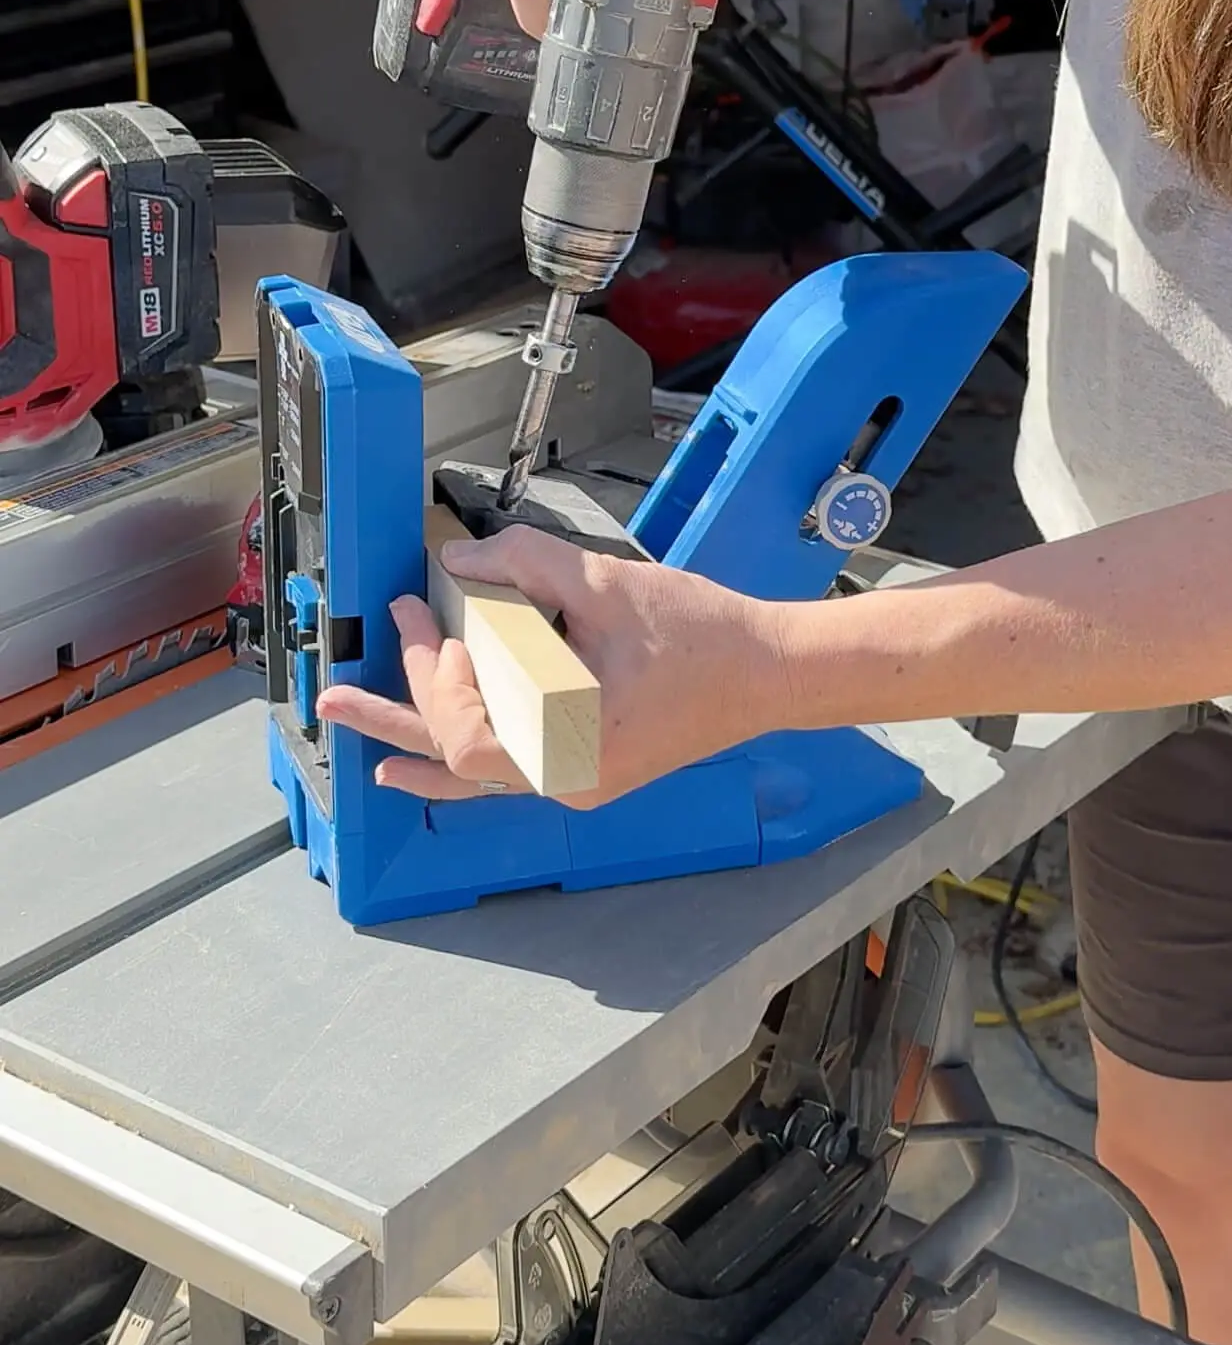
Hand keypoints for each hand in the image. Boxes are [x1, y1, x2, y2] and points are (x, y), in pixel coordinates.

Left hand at [316, 529, 788, 807]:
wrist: (770, 673)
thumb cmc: (703, 638)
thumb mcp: (607, 586)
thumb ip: (525, 566)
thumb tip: (456, 562)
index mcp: (571, 745)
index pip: (466, 736)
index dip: (436, 683)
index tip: (433, 626)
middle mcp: (567, 780)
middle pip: (457, 758)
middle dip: (404, 705)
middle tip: (348, 683)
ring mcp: (577, 782)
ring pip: (475, 775)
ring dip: (416, 742)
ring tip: (357, 731)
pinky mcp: (587, 769)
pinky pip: (505, 772)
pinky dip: (457, 760)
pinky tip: (415, 761)